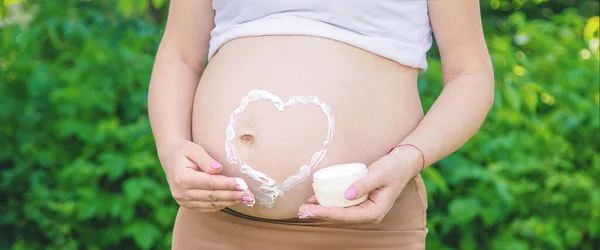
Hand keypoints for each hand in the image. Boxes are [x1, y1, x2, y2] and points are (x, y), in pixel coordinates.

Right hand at [162, 141, 254, 211]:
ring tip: (246, 199)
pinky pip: (208, 207)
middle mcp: (181, 193)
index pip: (209, 183)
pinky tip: (235, 200)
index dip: (227, 184)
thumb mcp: (193, 149)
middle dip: (233, 195)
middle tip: (250, 195)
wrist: (171, 159)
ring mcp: (183, 201)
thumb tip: (219, 169)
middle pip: (212, 196)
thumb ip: (205, 159)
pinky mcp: (188, 205)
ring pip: (211, 204)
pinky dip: (222, 204)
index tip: (243, 184)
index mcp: (182, 178)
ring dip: (230, 202)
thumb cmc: (184, 151)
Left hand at [298, 147, 421, 222]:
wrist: (403, 162)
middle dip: (321, 214)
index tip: (313, 209)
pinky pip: (342, 203)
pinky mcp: (360, 200)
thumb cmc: (394, 168)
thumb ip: (363, 184)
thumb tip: (346, 195)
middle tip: (302, 210)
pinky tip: (316, 198)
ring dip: (323, 208)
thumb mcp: (379, 174)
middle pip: (341, 216)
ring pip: (340, 211)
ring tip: (305, 206)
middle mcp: (368, 213)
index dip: (328, 213)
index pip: (347, 215)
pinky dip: (330, 200)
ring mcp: (364, 207)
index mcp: (374, 212)